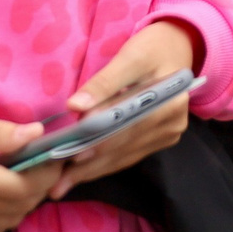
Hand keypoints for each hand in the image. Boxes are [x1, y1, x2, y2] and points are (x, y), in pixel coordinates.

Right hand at [0, 109, 62, 231]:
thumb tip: (35, 135)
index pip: (17, 186)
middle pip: (16, 207)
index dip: (45, 174)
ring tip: (26, 179)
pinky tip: (2, 195)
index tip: (55, 157)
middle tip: (47, 167)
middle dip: (40, 187)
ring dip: (24, 203)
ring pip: (5, 222)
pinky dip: (3, 215)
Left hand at [48, 19, 196, 200]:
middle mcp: (173, 122)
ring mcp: (169, 133)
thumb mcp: (129, 56)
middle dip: (89, 166)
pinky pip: (129, 156)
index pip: (127, 127)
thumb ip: (103, 82)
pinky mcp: (161, 139)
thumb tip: (75, 106)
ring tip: (62, 185)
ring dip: (93, 171)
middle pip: (124, 147)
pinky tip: (82, 173)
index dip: (98, 142)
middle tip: (56, 184)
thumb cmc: (152, 48)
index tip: (68, 156)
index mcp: (169, 101)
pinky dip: (105, 165)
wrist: (177, 46)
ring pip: (125, 157)